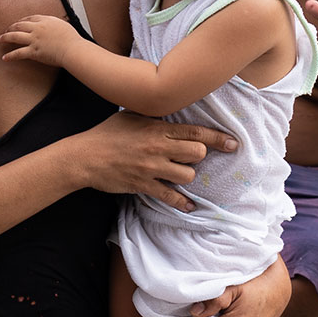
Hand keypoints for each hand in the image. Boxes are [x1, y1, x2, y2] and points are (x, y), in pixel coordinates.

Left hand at [0, 13, 77, 66]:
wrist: (72, 49)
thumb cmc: (72, 39)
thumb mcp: (64, 26)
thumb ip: (56, 25)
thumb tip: (56, 26)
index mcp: (45, 21)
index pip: (30, 18)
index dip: (22, 20)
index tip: (19, 22)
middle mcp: (37, 28)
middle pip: (19, 25)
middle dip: (11, 27)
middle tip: (6, 29)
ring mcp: (34, 40)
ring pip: (15, 36)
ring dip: (6, 37)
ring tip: (1, 39)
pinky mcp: (33, 51)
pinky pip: (18, 53)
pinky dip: (10, 56)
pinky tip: (5, 57)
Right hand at [79, 112, 234, 213]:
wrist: (84, 156)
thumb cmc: (106, 133)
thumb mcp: (131, 116)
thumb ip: (154, 117)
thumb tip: (172, 112)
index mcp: (156, 128)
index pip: (195, 132)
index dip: (218, 138)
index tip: (233, 143)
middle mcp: (157, 147)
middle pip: (197, 154)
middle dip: (199, 156)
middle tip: (190, 157)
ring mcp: (151, 168)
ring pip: (187, 175)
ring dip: (187, 175)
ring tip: (178, 173)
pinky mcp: (143, 185)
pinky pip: (170, 196)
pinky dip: (182, 202)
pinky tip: (189, 205)